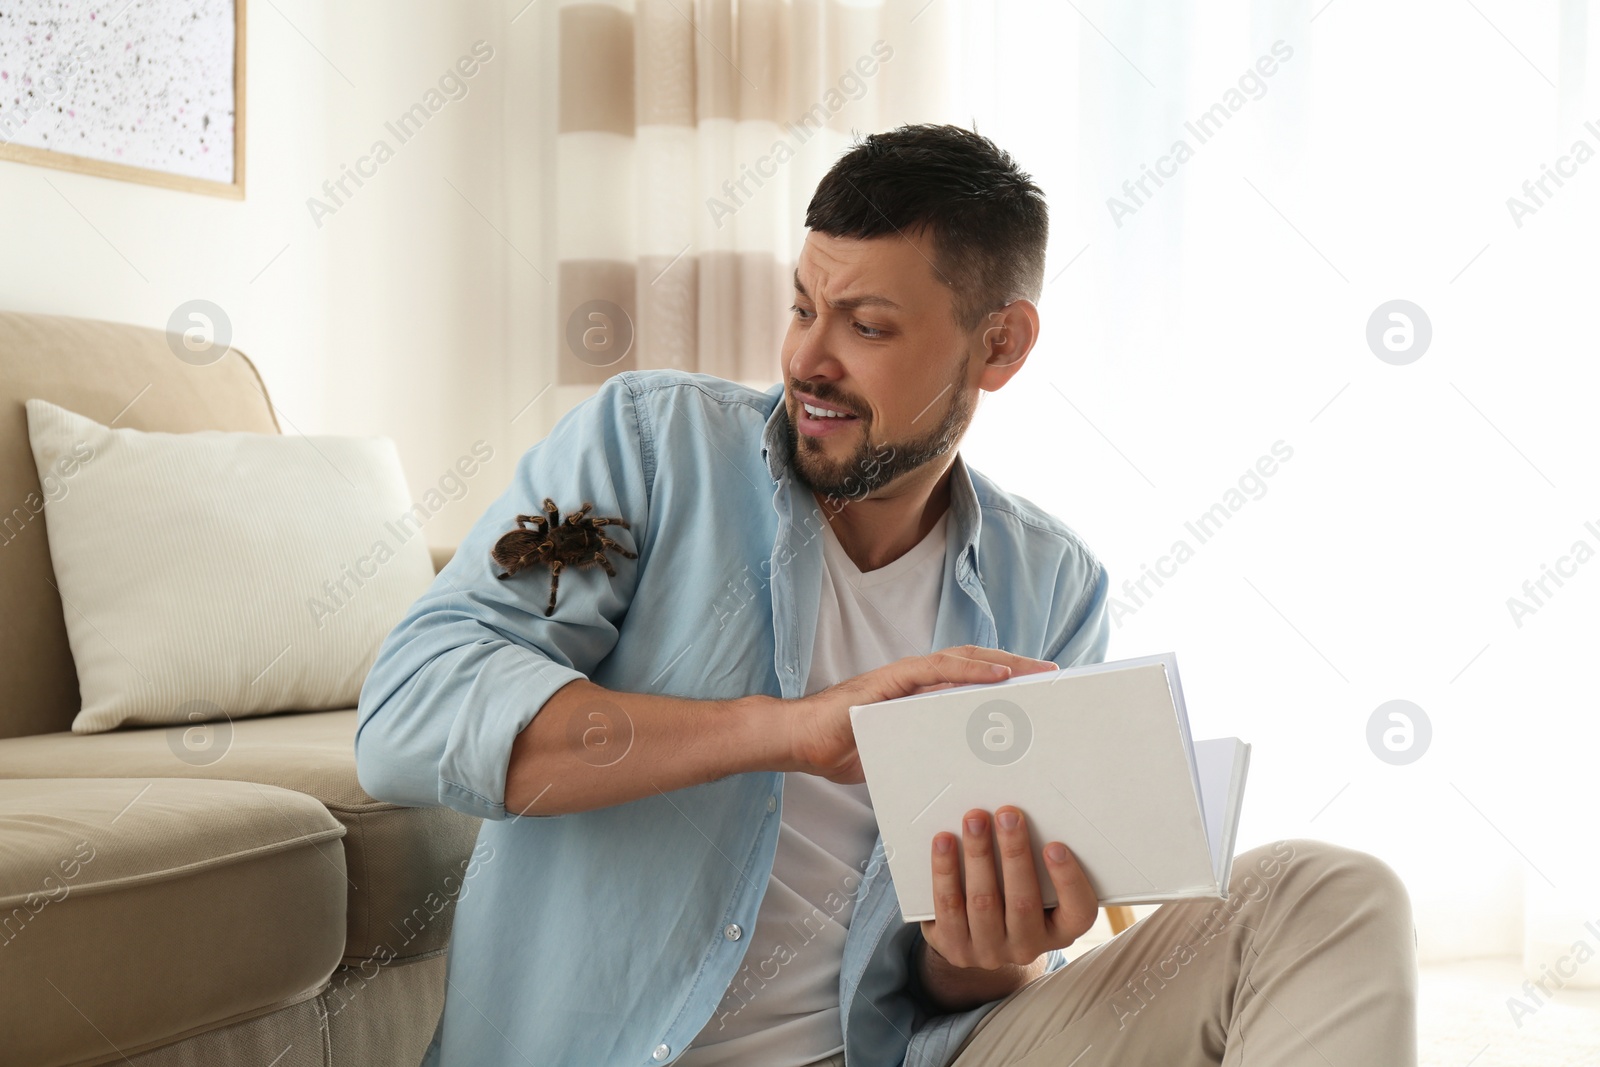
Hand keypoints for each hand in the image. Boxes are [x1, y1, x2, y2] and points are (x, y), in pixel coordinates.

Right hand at [784, 646, 1056, 783]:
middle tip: (1055, 675)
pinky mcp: (890, 681)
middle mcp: (916, 681)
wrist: (799, 741)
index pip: (971, 681)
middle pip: (976, 665)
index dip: (1007, 680)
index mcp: (921, 697)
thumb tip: (968, 777)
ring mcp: (904, 677)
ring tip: (1037, 672)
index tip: (1043, 690)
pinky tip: (998, 677)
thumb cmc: (842, 751)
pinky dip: (971, 670)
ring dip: (1003, 664)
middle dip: (1017, 667)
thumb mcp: (900, 757)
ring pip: (963, 661)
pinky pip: (937, 670)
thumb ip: (929, 754)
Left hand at [922, 806, 1098, 970]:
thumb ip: (1038, 863)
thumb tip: (1022, 817)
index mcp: (1060, 930)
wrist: (974, 938)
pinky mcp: (956, 947)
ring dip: (978, 854)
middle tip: (1008, 815)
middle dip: (1014, 853)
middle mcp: (1028, 946)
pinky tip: (944, 841)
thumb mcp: (1038, 888)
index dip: (1068, 880)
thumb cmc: (1014, 898)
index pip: (1078, 912)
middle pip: (1023, 902)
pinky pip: (949, 906)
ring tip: (975, 820)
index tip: (1055, 846)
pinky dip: (946, 870)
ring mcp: (991, 951)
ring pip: (983, 901)